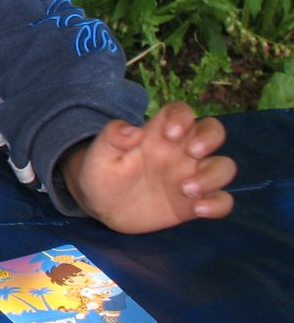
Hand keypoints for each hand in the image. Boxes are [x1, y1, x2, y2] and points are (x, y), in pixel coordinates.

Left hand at [62, 101, 235, 232]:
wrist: (102, 207)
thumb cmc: (102, 173)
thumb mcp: (99, 154)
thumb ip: (112, 137)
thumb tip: (134, 130)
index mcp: (158, 134)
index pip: (182, 112)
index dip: (183, 116)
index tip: (169, 133)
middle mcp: (180, 152)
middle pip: (213, 131)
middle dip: (209, 137)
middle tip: (191, 152)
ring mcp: (191, 177)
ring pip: (224, 166)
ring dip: (213, 175)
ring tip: (185, 189)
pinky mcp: (195, 204)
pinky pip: (222, 200)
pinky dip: (218, 204)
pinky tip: (198, 210)